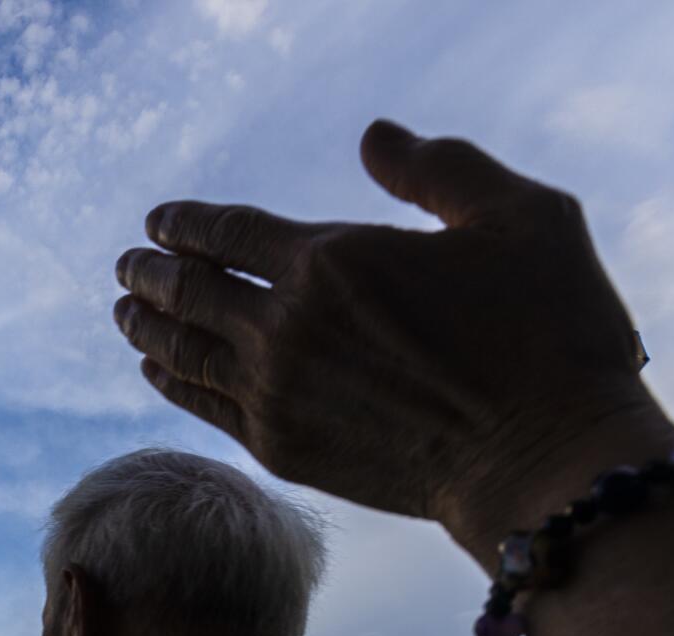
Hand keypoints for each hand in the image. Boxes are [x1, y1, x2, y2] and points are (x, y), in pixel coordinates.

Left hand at [114, 119, 673, 560]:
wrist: (542, 461)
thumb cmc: (549, 335)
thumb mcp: (521, 217)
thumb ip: (440, 169)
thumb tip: (374, 137)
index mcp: (333, 260)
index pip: (229, 233)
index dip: (186, 224)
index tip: (159, 222)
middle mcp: (287, 327)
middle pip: (190, 291)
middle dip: (149, 274)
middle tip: (126, 266)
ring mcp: (277, 394)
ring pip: (183, 352)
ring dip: (146, 327)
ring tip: (123, 312)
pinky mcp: (283, 450)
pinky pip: (203, 407)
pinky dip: (171, 382)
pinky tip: (156, 370)